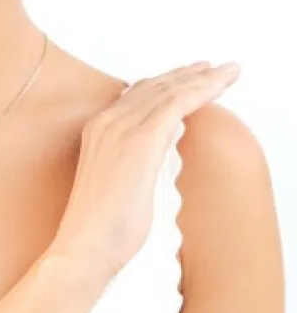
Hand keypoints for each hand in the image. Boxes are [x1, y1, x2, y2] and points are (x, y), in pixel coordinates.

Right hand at [49, 60, 240, 283]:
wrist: (85, 245)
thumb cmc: (101, 228)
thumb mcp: (121, 183)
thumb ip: (140, 156)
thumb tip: (166, 141)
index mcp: (96, 131)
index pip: (136, 96)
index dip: (166, 83)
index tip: (189, 77)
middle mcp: (105, 122)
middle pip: (153, 87)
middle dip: (186, 75)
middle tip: (214, 67)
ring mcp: (120, 128)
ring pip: (169, 90)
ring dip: (202, 78)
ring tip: (227, 72)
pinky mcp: (141, 140)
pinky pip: (177, 103)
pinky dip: (201, 90)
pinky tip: (218, 86)